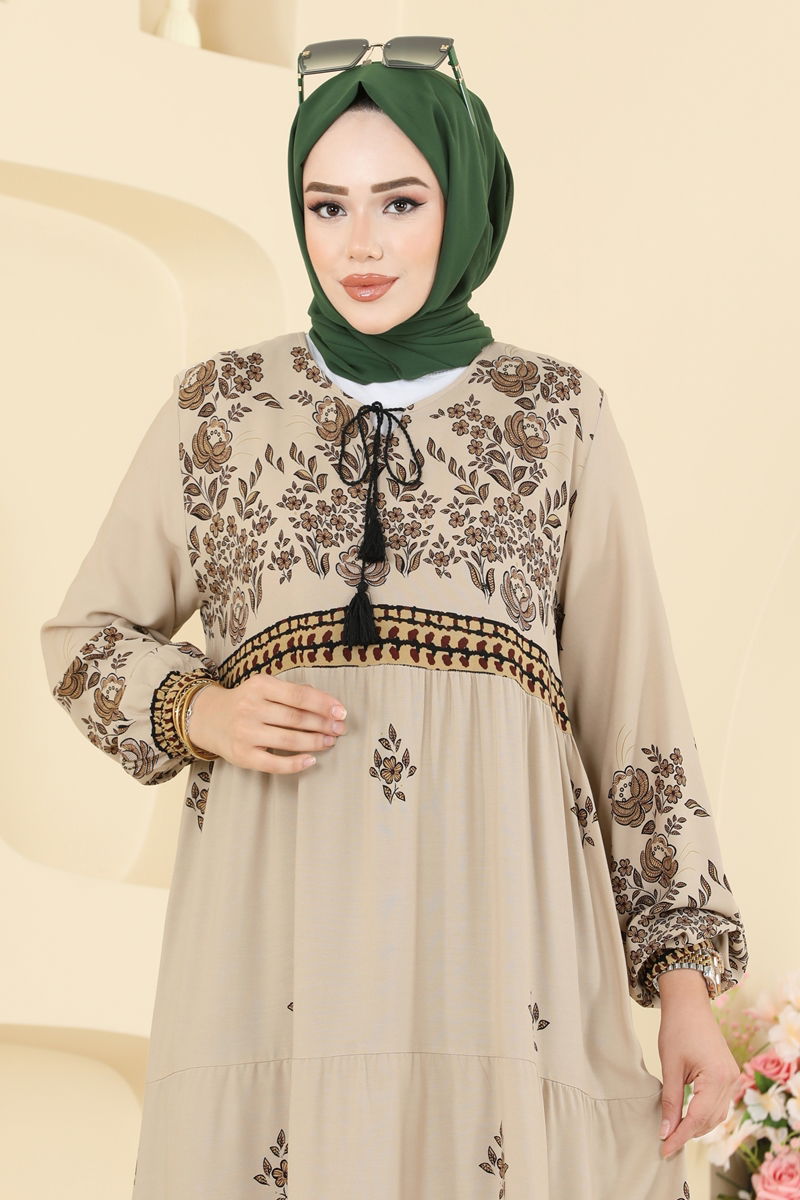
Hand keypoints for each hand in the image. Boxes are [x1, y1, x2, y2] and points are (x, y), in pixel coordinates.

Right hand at [188, 675, 347, 772]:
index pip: (299, 695)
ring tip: (329, 741)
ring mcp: (246, 733)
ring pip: (289, 740)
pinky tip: (311, 760)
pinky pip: (275, 763)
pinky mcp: (243, 756)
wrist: (209, 718)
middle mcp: (250, 708)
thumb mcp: (263, 688)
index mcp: (259, 686)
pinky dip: (296, 764)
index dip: (323, 704)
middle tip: (340, 729)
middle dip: (323, 724)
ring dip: (315, 742)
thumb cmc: (245, 702)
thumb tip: (326, 703)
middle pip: (296, 718)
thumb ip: (291, 692)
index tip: (341, 711)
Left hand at [657, 987, 739, 1159]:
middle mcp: (730, 1080)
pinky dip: (704, 1114)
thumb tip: (665, 1131)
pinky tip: (688, 1117)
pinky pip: (719, 1103)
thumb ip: (670, 1101)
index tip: (663, 1149)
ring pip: (716, 1115)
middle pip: (709, 1120)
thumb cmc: (677, 1029)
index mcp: (717, 1078)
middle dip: (687, 1134)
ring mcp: (732, 1077)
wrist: (689, 1004)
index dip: (680, 1136)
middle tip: (665, 1144)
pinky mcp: (729, 1074)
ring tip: (674, 1134)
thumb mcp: (670, 1066)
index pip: (698, 1118)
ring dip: (696, 1126)